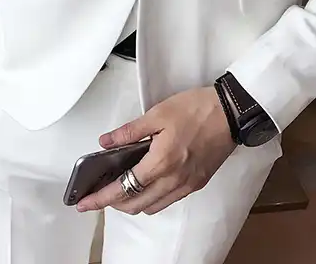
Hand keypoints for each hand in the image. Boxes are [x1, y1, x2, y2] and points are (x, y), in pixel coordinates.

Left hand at [76, 87, 235, 215]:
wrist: (230, 113)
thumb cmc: (197, 109)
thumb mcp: (158, 114)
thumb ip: (129, 131)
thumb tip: (106, 142)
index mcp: (161, 162)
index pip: (124, 188)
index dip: (101, 199)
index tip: (85, 203)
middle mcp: (173, 180)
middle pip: (136, 205)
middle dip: (114, 204)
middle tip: (100, 194)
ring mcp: (186, 185)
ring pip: (152, 206)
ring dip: (133, 203)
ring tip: (121, 189)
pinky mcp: (197, 183)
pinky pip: (168, 200)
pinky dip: (152, 199)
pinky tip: (148, 184)